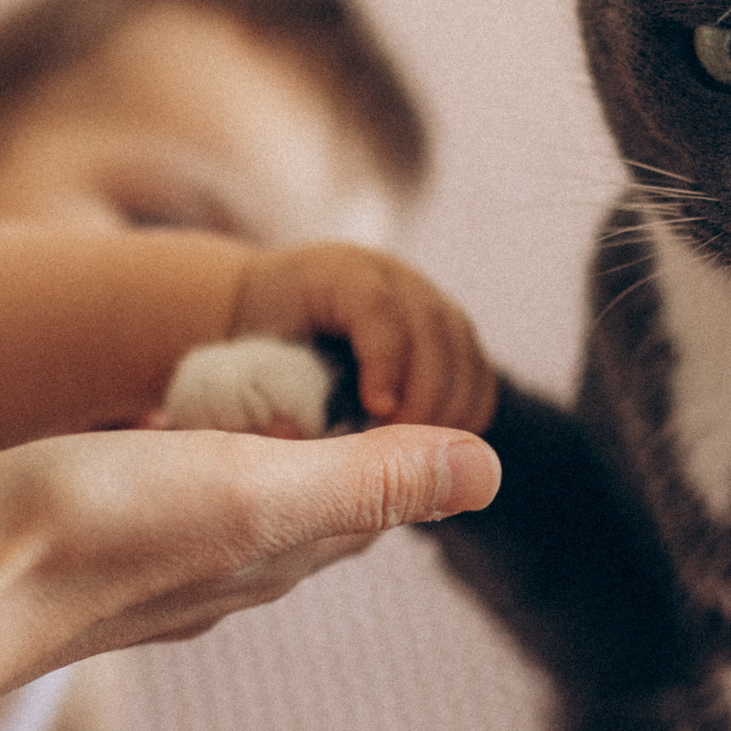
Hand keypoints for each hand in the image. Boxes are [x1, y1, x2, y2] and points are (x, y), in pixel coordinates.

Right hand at [0, 423, 499, 689]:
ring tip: (256, 396)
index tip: (405, 373)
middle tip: (344, 370)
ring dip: (253, 452)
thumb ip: (366, 476)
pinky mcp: (80, 554)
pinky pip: (155, 504)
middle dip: (335, 446)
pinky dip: (176, 461)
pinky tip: (151, 439)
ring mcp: (148, 570)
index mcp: (276, 553)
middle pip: (307, 506)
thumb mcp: (247, 486)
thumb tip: (491, 470)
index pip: (372, 501)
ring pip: (229, 506)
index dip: (399, 440)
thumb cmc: (87, 531)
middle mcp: (221, 572)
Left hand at [229, 244, 496, 431]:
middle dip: (425, 395)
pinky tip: (437, 449)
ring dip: (449, 409)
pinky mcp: (449, 336)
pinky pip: (477, 373)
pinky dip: (466, 413)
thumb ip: (273, 389)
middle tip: (400, 449)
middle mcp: (393, 278)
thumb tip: (293, 431)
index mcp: (339, 273)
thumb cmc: (253, 347)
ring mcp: (428, 302)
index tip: (378, 411)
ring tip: (415, 457)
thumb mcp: (254, 360)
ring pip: (464, 351)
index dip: (385, 359)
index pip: (375, 306)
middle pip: (434, 327)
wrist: (271, 315)